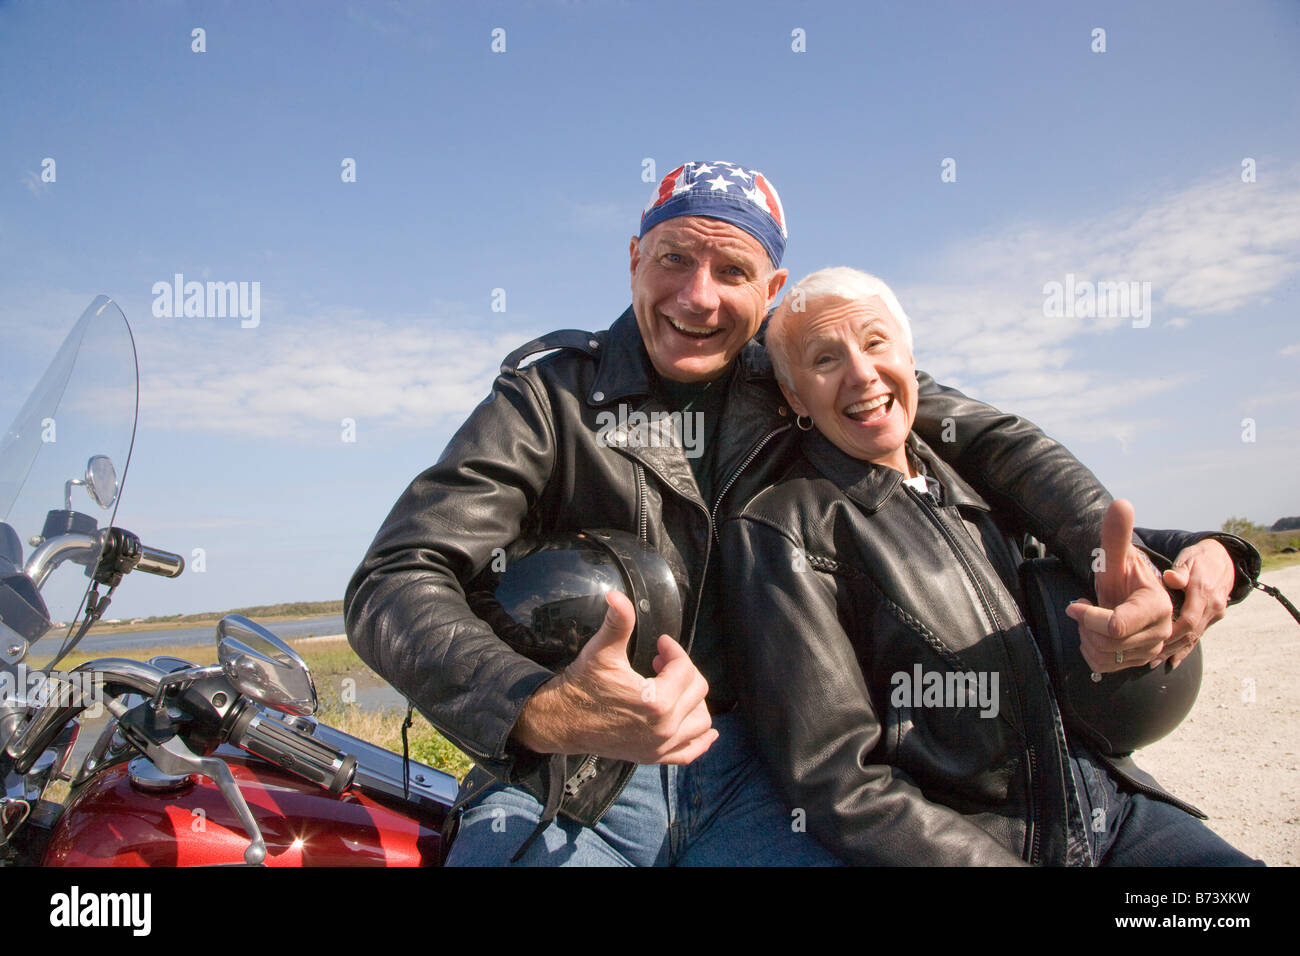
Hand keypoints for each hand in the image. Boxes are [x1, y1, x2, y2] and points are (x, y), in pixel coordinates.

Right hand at [512, 590, 716, 763]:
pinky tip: (705, 732)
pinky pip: (689, 752)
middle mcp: (665, 728)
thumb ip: (617, 622)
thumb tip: (616, 596)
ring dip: (693, 701)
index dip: (674, 650)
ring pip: (701, 722)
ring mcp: (660, 746)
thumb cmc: (582, 685)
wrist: (560, 720)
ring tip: (672, 688)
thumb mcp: (601, 651)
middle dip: (683, 672)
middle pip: (697, 692)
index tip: (660, 643)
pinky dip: (700, 741)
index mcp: (658, 702)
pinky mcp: (652, 757)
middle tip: (661, 663)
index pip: (685, 668)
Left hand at [1065, 499, 1172, 673]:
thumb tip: (1121, 504)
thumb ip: (1117, 534)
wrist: (1129, 594)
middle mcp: (1161, 632)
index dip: (1087, 616)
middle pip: (1108, 643)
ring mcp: (1152, 651)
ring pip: (1105, 658)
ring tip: (1090, 620)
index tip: (1075, 602)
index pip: (1115, 625)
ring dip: (1087, 638)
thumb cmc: (1121, 573)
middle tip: (1083, 608)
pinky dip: (1091, 653)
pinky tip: (1094, 634)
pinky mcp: (1139, 663)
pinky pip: (1104, 668)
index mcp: (1158, 607)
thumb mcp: (1116, 555)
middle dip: (1086, 626)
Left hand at [1156, 539, 1233, 667]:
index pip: (1189, 619)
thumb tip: (1170, 577)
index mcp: (1203, 592)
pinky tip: (1172, 662)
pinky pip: (1198, 636)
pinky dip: (1185, 649)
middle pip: (1190, 633)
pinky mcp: (1214, 617)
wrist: (1223, 558)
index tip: (1153, 641)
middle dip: (1169, 647)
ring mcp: (1215, 613)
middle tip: (1148, 658)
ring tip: (1154, 663)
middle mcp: (1212, 606)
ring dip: (1175, 651)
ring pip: (1194, 637)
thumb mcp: (1188, 559)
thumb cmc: (1198, 558)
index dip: (1172, 632)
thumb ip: (1179, 571)